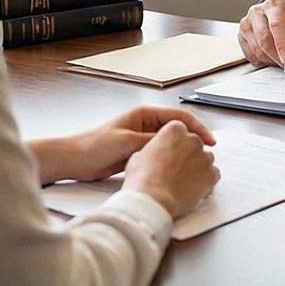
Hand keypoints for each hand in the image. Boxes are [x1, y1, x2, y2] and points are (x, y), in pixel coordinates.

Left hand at [37, 107, 216, 183]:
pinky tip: (179, 171)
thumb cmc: (94, 145)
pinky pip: (160, 156)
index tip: (209, 140)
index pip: (178, 117)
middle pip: (177, 131)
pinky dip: (171, 162)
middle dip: (193, 141)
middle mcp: (144, 125)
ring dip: (183, 153)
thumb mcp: (126, 142)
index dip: (196, 127)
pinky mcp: (138, 154)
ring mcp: (142, 139)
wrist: (75, 160)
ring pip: (170, 145)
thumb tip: (174, 144)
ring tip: (197, 163)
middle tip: (207, 154)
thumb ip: (150, 142)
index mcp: (143, 114)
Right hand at [122, 121, 219, 218]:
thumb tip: (157, 155)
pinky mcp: (212, 175)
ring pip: (205, 159)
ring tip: (183, 180)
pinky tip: (192, 187)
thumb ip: (156, 149)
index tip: (171, 152)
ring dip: (197, 167)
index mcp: (175, 130)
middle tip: (175, 168)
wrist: (153, 197)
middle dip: (187, 154)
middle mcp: (193, 140)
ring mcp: (205, 157)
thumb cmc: (144, 177)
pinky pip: (213, 175)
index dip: (174, 143)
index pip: (180, 130)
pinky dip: (205, 180)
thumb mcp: (140, 154)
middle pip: (194, 144)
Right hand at [238, 0, 284, 67]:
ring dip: (270, 59)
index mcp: (275, 5)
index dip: (281, 44)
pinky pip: (250, 55)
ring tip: (280, 57)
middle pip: (263, 38)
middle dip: (276, 55)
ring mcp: (246, 23)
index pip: (276, 25)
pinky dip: (262, 61)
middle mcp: (257, 11)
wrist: (284, 18)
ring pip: (256, 49)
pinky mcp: (241, 36)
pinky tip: (270, 55)